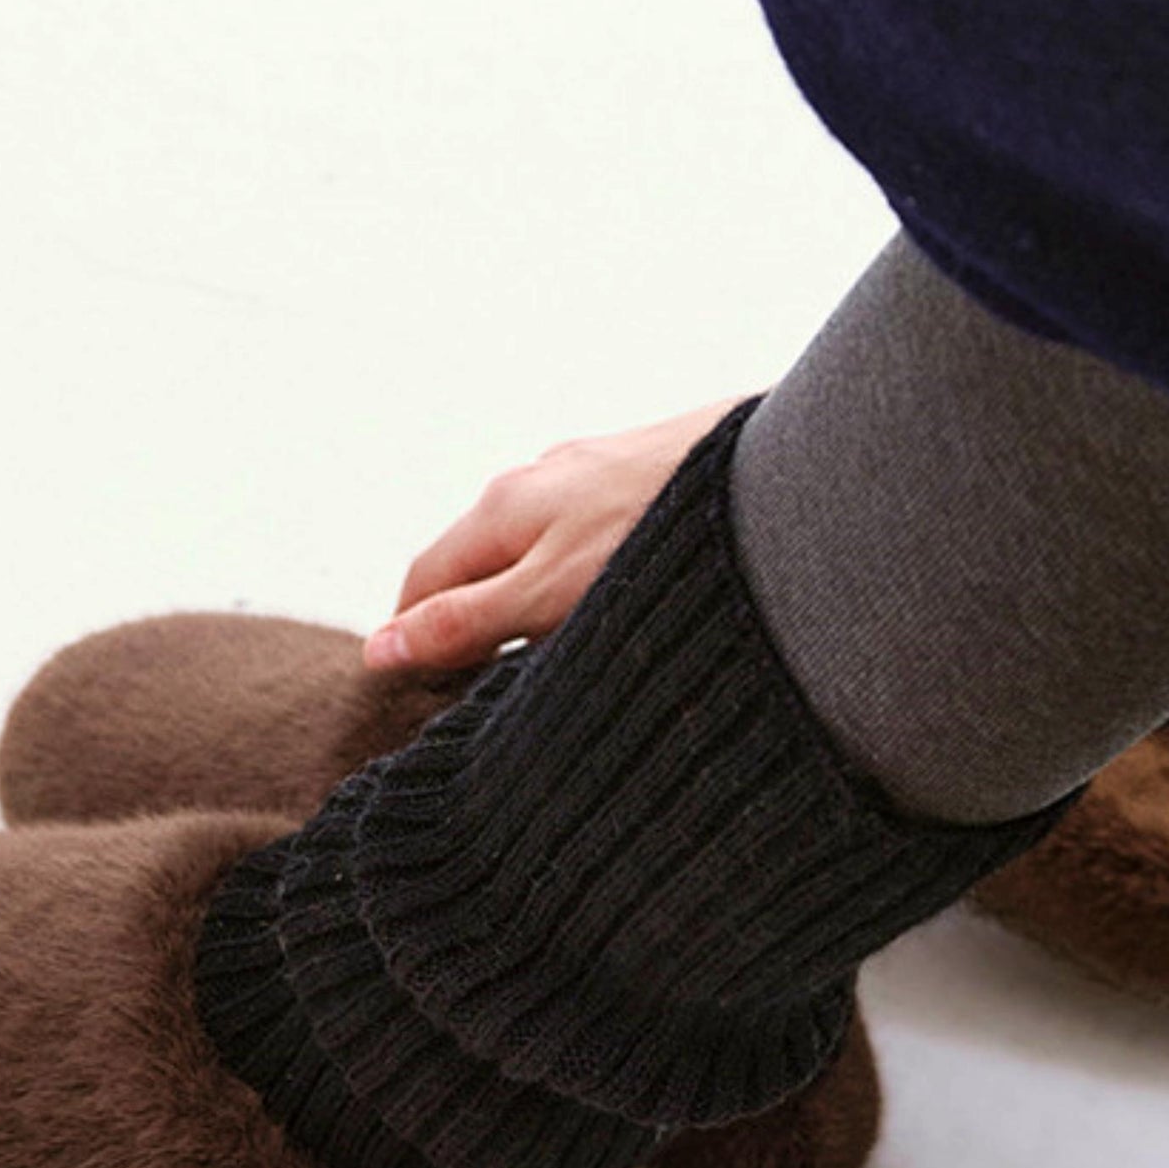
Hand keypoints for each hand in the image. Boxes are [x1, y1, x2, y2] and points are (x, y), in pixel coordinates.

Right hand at [366, 396, 749, 671]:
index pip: (425, 580)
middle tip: (494, 692)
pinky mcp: (661, 471)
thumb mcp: (549, 599)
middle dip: (479, 618)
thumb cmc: (666, 544)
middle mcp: (545, 477)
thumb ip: (467, 624)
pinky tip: (633, 604)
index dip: (414, 641)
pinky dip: (598, 574)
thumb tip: (382, 649)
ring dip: (541, 595)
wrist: (786, 480)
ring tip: (566, 656)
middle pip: (484, 559)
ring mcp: (603, 469)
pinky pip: (606, 532)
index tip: (424, 699)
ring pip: (548, 542)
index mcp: (503, 506)